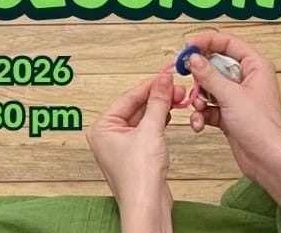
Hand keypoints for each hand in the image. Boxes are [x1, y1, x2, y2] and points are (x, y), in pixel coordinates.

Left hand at [85, 67, 183, 231]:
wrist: (147, 206)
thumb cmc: (139, 176)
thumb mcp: (151, 130)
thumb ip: (158, 102)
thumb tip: (163, 80)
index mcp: (102, 127)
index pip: (128, 97)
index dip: (149, 85)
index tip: (166, 75)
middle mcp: (108, 136)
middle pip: (135, 106)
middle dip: (157, 97)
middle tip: (176, 88)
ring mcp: (121, 146)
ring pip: (142, 118)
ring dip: (160, 108)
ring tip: (178, 98)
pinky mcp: (135, 155)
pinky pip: (147, 130)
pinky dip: (159, 121)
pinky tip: (170, 114)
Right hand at [180, 32, 280, 185]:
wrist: (268, 160)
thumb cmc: (260, 126)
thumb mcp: (231, 96)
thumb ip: (209, 75)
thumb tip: (193, 58)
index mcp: (255, 66)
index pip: (229, 43)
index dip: (207, 42)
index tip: (187, 47)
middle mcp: (247, 79)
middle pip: (216, 66)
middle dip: (200, 76)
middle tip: (186, 78)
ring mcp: (238, 98)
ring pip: (210, 88)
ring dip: (200, 99)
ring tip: (200, 109)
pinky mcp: (230, 115)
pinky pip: (210, 107)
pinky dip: (203, 114)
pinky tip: (199, 124)